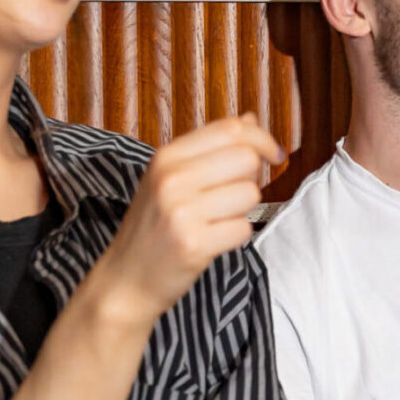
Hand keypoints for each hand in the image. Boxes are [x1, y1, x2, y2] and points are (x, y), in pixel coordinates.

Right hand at [95, 114, 283, 325]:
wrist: (125, 280)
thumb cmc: (154, 227)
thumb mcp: (170, 178)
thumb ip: (211, 148)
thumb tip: (252, 120)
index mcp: (166, 156)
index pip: (231, 129)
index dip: (262, 139)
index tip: (273, 154)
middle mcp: (171, 179)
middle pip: (247, 159)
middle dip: (251, 178)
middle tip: (230, 197)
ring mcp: (181, 212)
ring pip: (250, 194)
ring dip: (242, 211)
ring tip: (214, 221)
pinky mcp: (193, 244)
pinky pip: (244, 228)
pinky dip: (235, 236)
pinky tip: (211, 241)